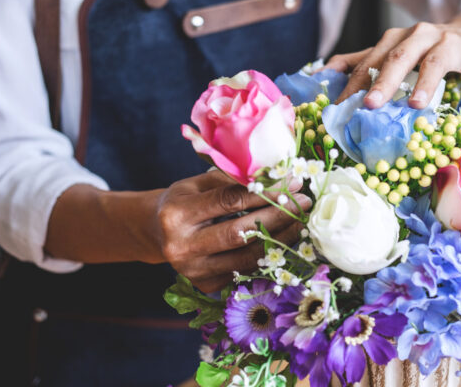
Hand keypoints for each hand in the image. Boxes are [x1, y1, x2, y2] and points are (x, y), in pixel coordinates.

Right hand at [156, 170, 310, 291]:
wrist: (157, 233)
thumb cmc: (183, 201)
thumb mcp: (197, 183)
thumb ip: (231, 180)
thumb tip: (276, 175)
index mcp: (177, 214)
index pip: (229, 201)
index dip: (265, 192)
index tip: (292, 183)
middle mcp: (182, 246)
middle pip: (240, 233)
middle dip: (277, 216)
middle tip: (303, 203)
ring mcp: (194, 271)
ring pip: (247, 257)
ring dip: (280, 239)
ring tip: (301, 222)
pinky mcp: (206, 285)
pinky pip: (246, 270)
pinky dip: (268, 255)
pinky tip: (285, 240)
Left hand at [325, 10, 460, 116]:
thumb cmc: (427, 49)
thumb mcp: (394, 51)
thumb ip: (361, 61)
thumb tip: (322, 73)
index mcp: (397, 39)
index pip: (371, 61)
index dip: (354, 84)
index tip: (339, 108)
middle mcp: (421, 36)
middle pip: (399, 57)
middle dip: (383, 80)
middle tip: (370, 104)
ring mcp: (451, 44)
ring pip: (435, 61)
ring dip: (426, 83)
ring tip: (417, 105)